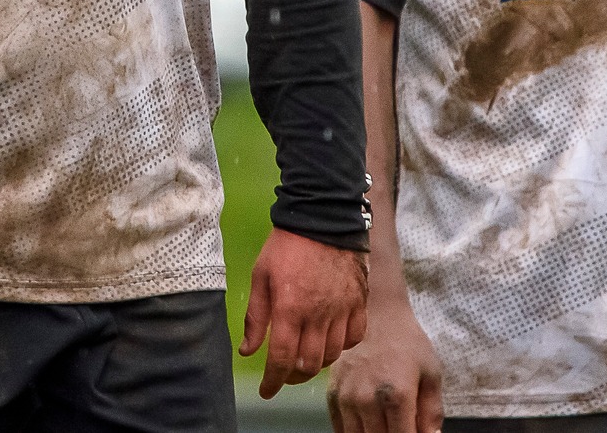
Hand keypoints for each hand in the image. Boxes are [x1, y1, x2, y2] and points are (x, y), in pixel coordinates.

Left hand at [239, 228, 369, 398]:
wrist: (322, 216)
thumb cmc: (287, 245)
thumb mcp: (261, 277)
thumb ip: (255, 317)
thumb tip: (248, 350)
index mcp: (289, 308)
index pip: (281, 359)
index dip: (273, 381)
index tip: (267, 390)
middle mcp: (318, 314)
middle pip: (308, 364)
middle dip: (293, 376)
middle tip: (284, 373)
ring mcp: (342, 309)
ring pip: (332, 354)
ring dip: (316, 362)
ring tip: (304, 356)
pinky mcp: (359, 301)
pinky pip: (355, 337)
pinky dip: (342, 345)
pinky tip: (331, 339)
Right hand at [326, 296, 443, 432]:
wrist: (377, 313)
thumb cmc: (408, 343)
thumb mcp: (432, 374)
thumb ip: (432, 413)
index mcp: (396, 396)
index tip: (414, 431)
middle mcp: (367, 400)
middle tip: (400, 425)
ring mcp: (346, 398)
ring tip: (385, 423)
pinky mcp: (332, 394)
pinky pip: (340, 430)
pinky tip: (368, 424)